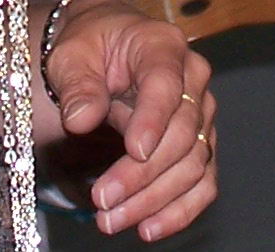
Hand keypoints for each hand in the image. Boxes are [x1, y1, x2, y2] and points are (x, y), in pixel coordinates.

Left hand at [45, 0, 217, 239]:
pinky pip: (203, 182)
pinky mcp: (200, 143)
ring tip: (112, 220)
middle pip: (181, 133)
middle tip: (102, 201)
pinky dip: (181, 210)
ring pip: (193, 163)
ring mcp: (201, 113)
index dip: (153, 119)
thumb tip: (81, 119)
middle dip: (142, 174)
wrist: (105, 47)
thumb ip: (78, 85)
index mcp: (163, 46)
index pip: (166, 85)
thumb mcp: (71, 55)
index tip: (133, 151)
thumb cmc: (90, 46)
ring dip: (155, 199)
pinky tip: (149, 228)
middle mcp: (193, 78)